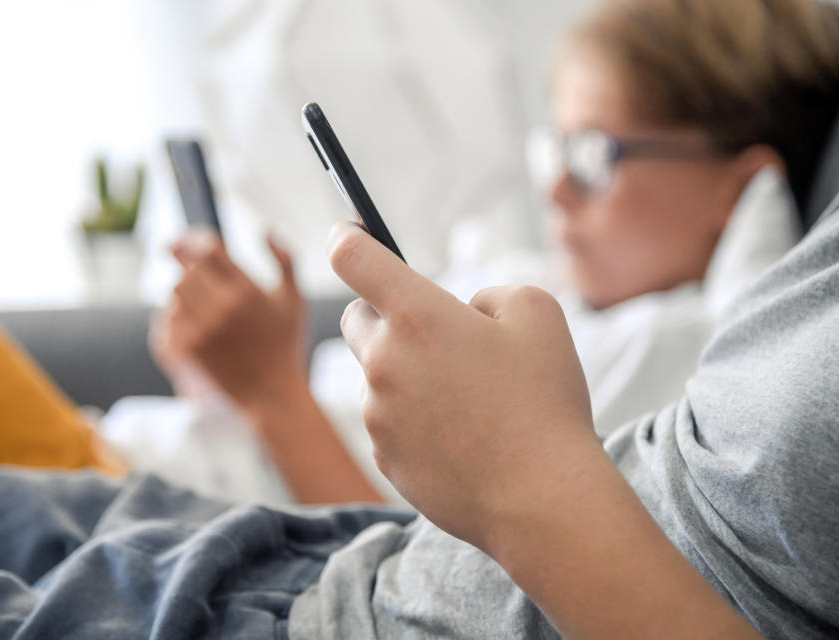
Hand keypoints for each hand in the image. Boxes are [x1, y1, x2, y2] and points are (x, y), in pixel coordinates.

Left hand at [159, 231, 308, 409]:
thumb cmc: (285, 345)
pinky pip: (168, 318)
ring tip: (195, 300)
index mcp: (248, 290)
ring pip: (175, 291)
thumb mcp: (295, 300)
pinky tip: (190, 323)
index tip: (181, 243)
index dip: (190, 240)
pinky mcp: (189, 348)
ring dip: (181, 291)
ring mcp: (203, 328)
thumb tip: (265, 230)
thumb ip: (285, 260)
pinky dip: (175, 316)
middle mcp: (224, 306)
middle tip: (186, 271)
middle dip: (185, 268)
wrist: (272, 394)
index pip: (207, 249)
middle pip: (186, 268)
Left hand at [328, 221, 595, 550]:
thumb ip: (490, 293)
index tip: (349, 234)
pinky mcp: (382, 456)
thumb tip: (464, 309)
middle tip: (430, 332)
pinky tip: (458, 435)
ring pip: (375, 374)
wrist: (541, 501)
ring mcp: (377, 414)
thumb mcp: (538, 314)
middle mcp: (383, 362)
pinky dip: (410, 418)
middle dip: (383, 315)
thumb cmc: (544, 403)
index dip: (345, 236)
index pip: (350, 256)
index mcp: (417, 316)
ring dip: (403, 372)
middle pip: (355, 318)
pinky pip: (386, 421)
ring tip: (464, 398)